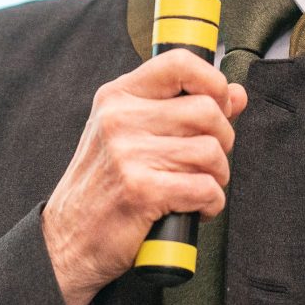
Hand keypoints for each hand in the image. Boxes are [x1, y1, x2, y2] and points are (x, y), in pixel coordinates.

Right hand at [42, 49, 245, 304]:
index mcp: (117, 97)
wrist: (67, 242)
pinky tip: (194, 210)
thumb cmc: (105, 187)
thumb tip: (238, 94)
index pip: (180, 62)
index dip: (214, 82)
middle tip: (205, 162)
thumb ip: (184, 109)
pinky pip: (206, 188)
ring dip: (217, 177)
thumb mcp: (132, 136)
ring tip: (195, 188)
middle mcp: (120, 119)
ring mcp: (128, 154)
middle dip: (222, 140)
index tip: (219, 105)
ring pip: (211, 152)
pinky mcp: (142, 191)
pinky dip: (211, 204)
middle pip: (207, 110)